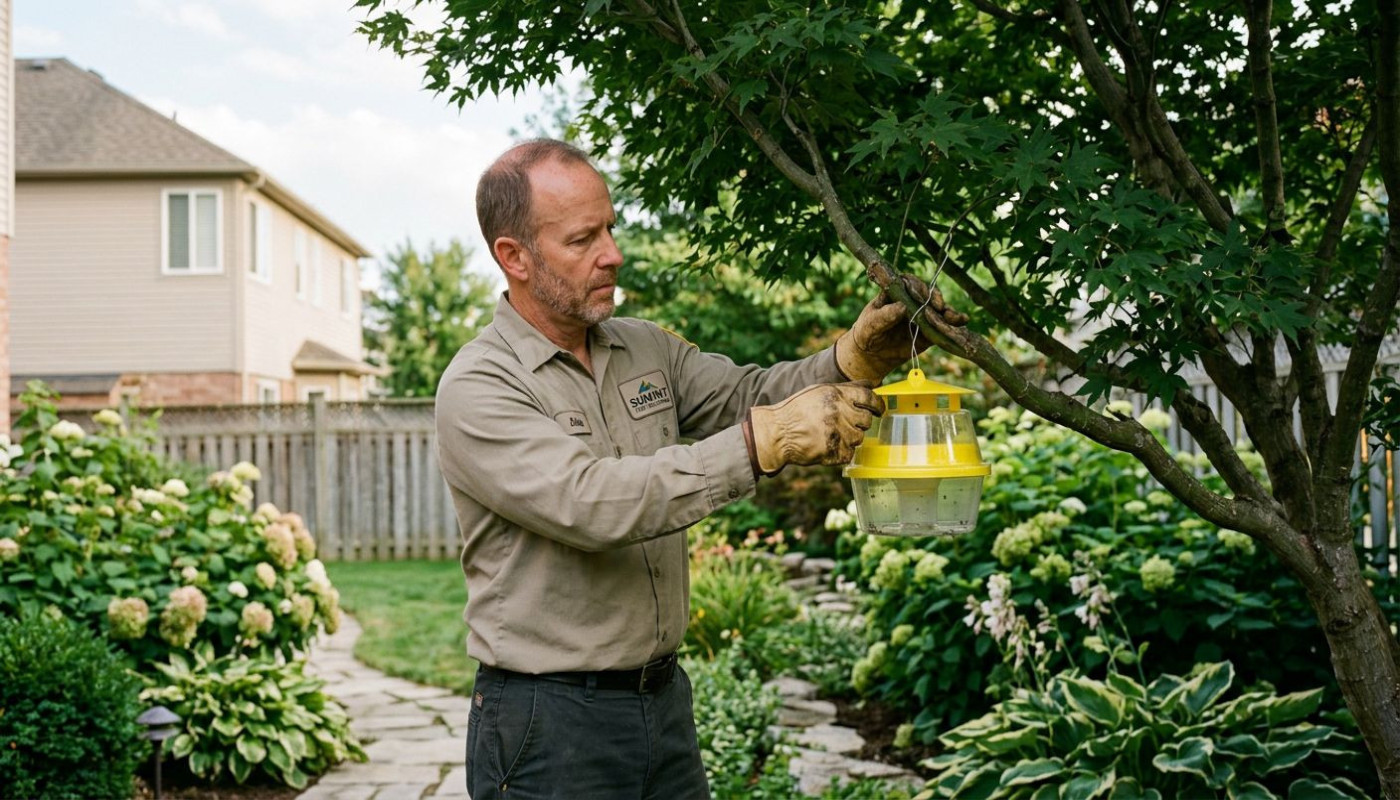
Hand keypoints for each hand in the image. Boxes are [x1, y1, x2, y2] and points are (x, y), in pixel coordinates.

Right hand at [746, 383, 883, 474]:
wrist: (777, 433)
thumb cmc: (798, 410)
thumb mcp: (820, 391)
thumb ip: (848, 388)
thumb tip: (873, 384)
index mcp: (835, 395)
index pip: (869, 398)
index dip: (877, 405)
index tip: (878, 410)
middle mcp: (838, 412)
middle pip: (866, 420)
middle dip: (859, 422)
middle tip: (845, 423)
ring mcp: (836, 433)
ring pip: (859, 438)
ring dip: (849, 438)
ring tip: (832, 434)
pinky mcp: (833, 452)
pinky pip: (850, 454)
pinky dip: (842, 452)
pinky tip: (828, 445)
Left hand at [835, 277, 965, 383]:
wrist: (872, 355)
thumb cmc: (867, 334)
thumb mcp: (869, 325)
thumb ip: (884, 316)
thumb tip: (902, 307)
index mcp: (895, 294)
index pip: (909, 283)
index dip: (918, 287)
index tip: (923, 297)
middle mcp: (911, 301)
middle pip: (928, 294)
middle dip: (936, 299)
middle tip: (939, 307)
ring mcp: (922, 315)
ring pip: (939, 309)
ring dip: (949, 311)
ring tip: (955, 317)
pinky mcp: (930, 331)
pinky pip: (943, 326)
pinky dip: (954, 323)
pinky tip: (963, 321)